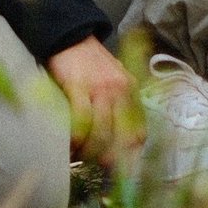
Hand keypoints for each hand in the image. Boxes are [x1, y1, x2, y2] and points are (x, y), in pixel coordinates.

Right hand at [47, 36, 143, 167]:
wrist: (70, 35)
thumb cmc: (90, 64)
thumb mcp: (112, 82)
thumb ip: (118, 108)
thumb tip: (117, 147)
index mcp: (131, 92)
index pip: (138, 135)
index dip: (130, 159)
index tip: (117, 172)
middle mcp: (121, 90)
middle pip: (120, 140)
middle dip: (106, 159)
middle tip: (92, 163)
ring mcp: (101, 88)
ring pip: (101, 134)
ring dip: (88, 152)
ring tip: (77, 155)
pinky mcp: (79, 85)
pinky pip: (81, 121)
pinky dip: (75, 137)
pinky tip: (69, 143)